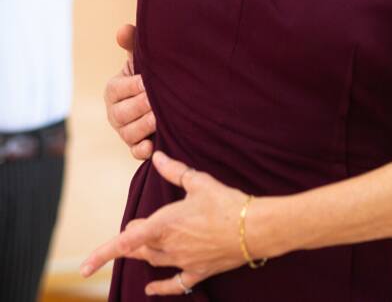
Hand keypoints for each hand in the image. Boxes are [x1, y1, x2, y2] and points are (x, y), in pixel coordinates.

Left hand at [80, 151, 264, 294]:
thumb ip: (175, 171)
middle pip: (140, 247)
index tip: (85, 267)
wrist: (254, 228)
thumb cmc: (226, 202)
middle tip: (132, 225)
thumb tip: (156, 157)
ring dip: (143, 253)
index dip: (103, 253)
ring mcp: (183, 261)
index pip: (127, 240)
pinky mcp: (197, 271)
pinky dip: (160, 286)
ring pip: (153, 261)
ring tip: (138, 246)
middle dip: (132, 238)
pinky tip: (150, 288)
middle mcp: (169, 246)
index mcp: (165, 224)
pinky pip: (174, 284)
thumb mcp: (199, 182)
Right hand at [104, 23, 155, 159]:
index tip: (149, 81)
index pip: (118, 90)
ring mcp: (124, 131)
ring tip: (161, 118)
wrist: (165, 96)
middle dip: (141, 107)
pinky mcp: (135, 146)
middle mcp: (114, 112)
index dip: (134, 86)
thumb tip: (123, 29)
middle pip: (122, 114)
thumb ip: (132, 43)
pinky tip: (154, 146)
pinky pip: (135, 153)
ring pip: (128, 133)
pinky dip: (143, 150)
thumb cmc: (150, 73)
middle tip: (158, 101)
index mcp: (113, 90)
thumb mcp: (142, 58)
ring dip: (145, 126)